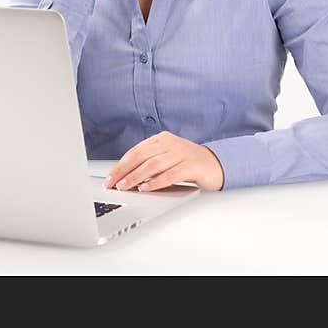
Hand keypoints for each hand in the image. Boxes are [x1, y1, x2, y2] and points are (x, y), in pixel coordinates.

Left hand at [104, 131, 224, 191]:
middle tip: (113, 183)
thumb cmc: (187, 163)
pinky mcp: (191, 166)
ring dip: (136, 177)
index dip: (121, 164)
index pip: (136, 151)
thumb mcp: (166, 157)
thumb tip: (125, 176)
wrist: (216, 165)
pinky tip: (146, 188)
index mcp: (162, 138)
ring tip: (126, 186)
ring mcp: (182, 153)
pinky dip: (155, 182)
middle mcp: (170, 143)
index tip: (110, 177)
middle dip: (124, 171)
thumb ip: (149, 162)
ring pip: (153, 165)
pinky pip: (170, 174)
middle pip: (141, 156)